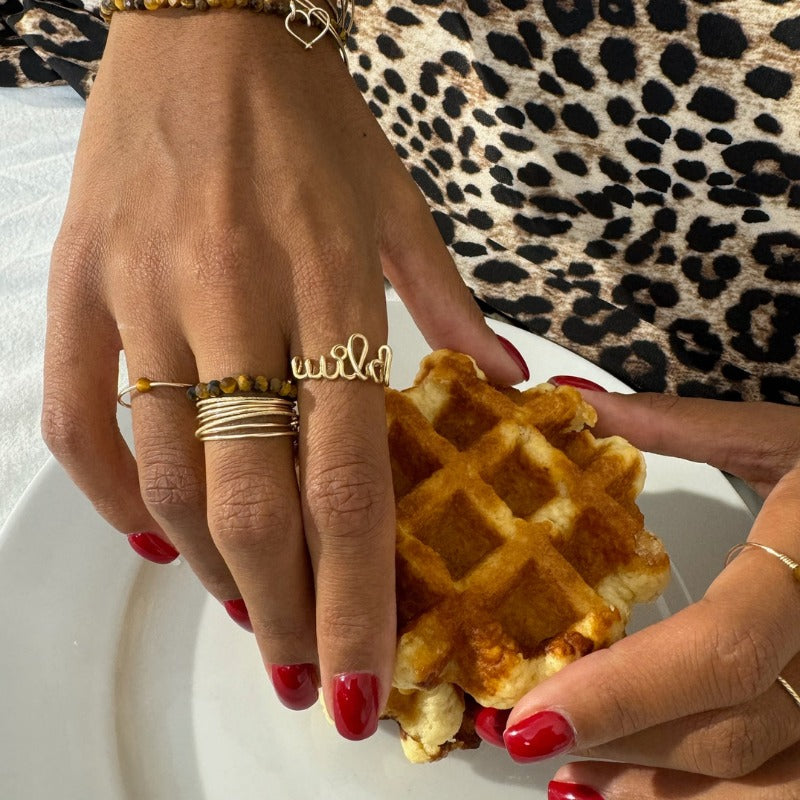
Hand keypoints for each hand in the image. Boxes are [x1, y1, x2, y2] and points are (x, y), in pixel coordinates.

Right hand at [41, 9, 526, 737]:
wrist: (209, 20)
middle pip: (255, 505)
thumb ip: (451, 307)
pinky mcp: (82, 282)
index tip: (361, 677)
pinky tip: (151, 537)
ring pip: (166, 475)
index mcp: (332, 291)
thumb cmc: (314, 117)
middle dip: (281, 614)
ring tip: (246, 615)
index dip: (354, 600)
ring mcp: (147, 296)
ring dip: (207, 567)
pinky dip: (109, 495)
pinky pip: (81, 417)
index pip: (347, 484)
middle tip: (304, 676)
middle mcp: (237, 305)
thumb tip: (508, 384)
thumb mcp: (401, 205)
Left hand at [500, 387, 799, 797]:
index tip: (529, 719)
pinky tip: (646, 793)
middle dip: (618, 743)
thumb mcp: (785, 438)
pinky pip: (788, 793)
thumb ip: (678, 425)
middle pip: (728, 733)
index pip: (721, 648)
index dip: (622, 693)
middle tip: (525, 734)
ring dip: (657, 796)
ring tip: (573, 778)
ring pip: (765, 791)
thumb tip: (572, 398)